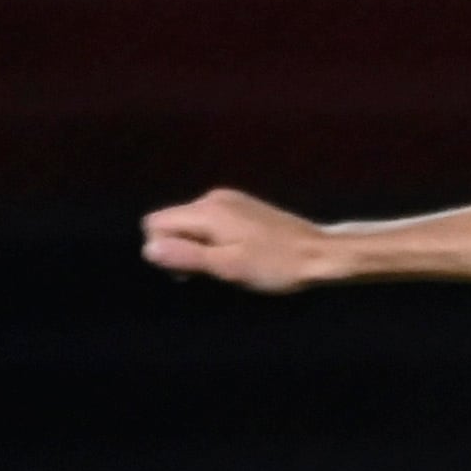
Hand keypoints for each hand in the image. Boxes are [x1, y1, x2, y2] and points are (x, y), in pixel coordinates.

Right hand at [142, 188, 335, 292]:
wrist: (322, 253)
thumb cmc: (277, 265)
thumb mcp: (230, 267)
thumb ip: (188, 256)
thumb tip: (148, 250)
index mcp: (206, 210)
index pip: (155, 223)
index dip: (164, 250)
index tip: (191, 272)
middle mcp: (213, 198)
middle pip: (172, 221)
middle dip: (181, 248)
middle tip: (213, 272)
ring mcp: (230, 199)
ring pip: (191, 223)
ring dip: (199, 246)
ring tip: (230, 265)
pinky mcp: (244, 207)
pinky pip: (212, 222)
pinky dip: (215, 239)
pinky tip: (240, 254)